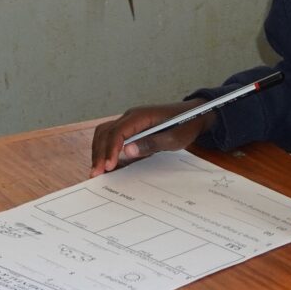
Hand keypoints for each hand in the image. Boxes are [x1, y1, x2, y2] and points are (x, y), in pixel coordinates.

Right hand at [89, 102, 216, 176]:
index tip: (108, 167)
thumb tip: (127, 151)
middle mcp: (132, 116)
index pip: (118, 131)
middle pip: (106, 131)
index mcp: (141, 115)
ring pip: (105, 133)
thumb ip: (151, 144)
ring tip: (97, 170)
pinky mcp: (132, 128)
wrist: (194, 115)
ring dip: (99, 150)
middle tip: (95, 174)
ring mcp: (130, 121)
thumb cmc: (185, 125)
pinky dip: (106, 149)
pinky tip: (106, 164)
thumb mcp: (173, 138)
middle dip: (99, 152)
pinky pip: (113, 136)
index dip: (110, 149)